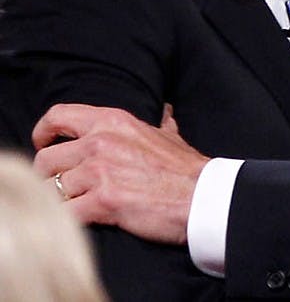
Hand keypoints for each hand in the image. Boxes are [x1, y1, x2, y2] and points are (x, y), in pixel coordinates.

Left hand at [31, 103, 208, 244]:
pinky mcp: (102, 201)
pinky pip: (65, 214)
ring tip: (82, 206)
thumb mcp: (170, 136)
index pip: (58, 115)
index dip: (44, 132)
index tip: (45, 144)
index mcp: (114, 121)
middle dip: (49, 178)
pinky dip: (71, 220)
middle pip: (45, 160)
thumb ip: (160, 123)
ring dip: (63, 202)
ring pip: (52, 189)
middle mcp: (101, 142)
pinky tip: (87, 220)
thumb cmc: (186, 169)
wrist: (202, 196)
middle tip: (65, 188)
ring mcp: (100, 171)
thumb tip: (165, 112)